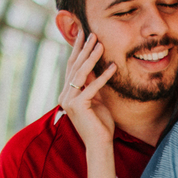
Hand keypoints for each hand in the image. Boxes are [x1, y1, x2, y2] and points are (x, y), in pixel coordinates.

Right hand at [60, 30, 115, 150]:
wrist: (99, 144)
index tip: (83, 34)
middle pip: (74, 67)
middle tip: (91, 32)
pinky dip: (103, 77)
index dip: (78, 50)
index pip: (72, 67)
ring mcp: (69, 101)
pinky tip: (113, 67)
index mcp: (68, 93)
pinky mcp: (78, 106)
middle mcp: (65, 96)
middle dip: (83, 49)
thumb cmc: (100, 124)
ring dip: (91, 58)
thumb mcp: (97, 98)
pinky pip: (92, 87)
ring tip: (100, 43)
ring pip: (81, 74)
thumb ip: (93, 83)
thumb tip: (94, 65)